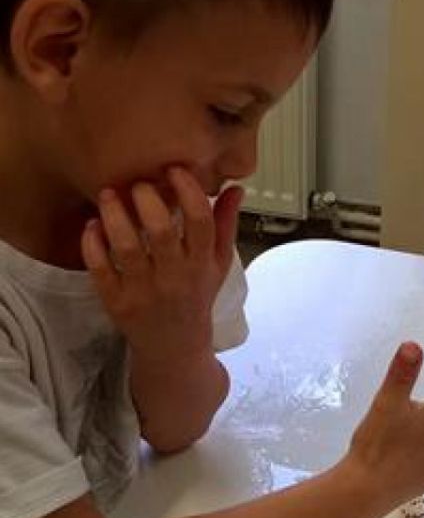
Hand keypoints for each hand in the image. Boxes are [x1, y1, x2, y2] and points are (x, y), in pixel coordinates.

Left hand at [80, 166, 241, 361]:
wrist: (175, 347)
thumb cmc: (196, 297)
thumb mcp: (219, 264)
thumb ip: (226, 225)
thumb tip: (236, 188)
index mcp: (203, 264)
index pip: (201, 222)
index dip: (189, 191)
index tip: (175, 169)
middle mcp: (176, 278)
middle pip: (161, 232)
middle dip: (147, 199)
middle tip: (137, 183)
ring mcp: (144, 291)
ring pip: (126, 248)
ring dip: (114, 216)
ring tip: (108, 194)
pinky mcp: (117, 303)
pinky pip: (100, 269)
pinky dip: (93, 244)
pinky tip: (92, 225)